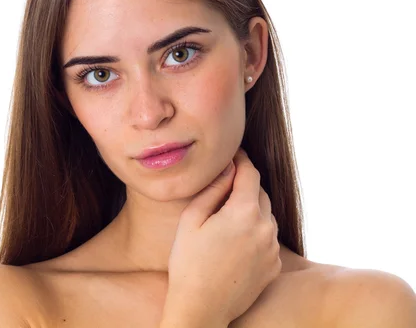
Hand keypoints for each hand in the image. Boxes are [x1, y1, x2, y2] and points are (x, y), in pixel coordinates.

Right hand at [161, 147, 280, 326]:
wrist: (201, 309)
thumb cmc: (189, 263)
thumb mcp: (191, 220)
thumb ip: (212, 189)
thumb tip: (227, 169)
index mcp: (244, 212)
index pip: (250, 173)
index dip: (241, 159)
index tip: (233, 154)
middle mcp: (266, 228)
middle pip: (259, 193)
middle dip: (244, 185)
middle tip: (223, 187)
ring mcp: (273, 248)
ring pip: (265, 216)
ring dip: (250, 209)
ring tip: (226, 218)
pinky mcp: (274, 266)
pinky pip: (268, 238)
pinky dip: (256, 232)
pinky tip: (235, 242)